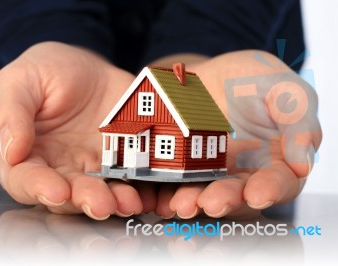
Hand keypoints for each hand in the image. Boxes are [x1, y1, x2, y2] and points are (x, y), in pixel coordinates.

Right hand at [0, 42, 155, 218]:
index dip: (38, 188)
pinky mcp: (118, 161)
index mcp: (26, 154)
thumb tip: (12, 152)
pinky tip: (146, 191)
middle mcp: (58, 169)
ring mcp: (90, 168)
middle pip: (66, 194)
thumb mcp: (19, 82)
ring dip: (113, 201)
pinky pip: (128, 178)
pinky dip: (138, 188)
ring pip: (99, 192)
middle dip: (83, 200)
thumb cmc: (44, 73)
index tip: (56, 191)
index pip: (24, 179)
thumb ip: (11, 114)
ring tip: (128, 202)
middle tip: (100, 204)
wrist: (85, 69)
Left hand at [152, 51, 321, 218]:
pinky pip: (180, 182)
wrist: (213, 73)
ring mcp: (215, 172)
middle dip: (226, 200)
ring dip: (196, 201)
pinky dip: (172, 192)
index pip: (282, 182)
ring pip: (208, 193)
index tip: (257, 194)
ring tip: (182, 204)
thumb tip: (303, 164)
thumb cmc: (257, 79)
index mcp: (279, 159)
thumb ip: (299, 122)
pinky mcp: (187, 168)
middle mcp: (247, 173)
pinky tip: (164, 198)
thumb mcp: (285, 90)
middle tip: (212, 202)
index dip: (271, 190)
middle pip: (240, 195)